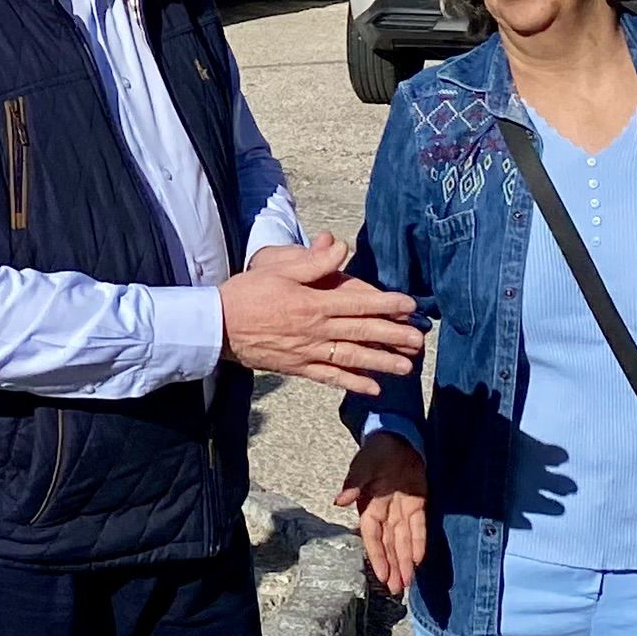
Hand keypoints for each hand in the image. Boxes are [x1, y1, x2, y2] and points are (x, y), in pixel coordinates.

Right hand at [219, 236, 420, 389]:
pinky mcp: (298, 368)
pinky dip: (353, 383)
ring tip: (407, 367)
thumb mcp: (279, 269)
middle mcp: (316, 330)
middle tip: (419, 339)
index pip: (359, 303)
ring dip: (382, 362)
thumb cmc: (247, 293)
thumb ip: (313, 262)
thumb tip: (340, 247)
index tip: (410, 306)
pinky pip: (331, 378)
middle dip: (394, 335)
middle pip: (363, 332)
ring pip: (353, 358)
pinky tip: (373, 389)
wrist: (217, 326)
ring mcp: (308, 352)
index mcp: (314, 304)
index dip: (387, 304)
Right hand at [338, 430, 429, 595]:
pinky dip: (419, 543)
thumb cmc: (376, 452)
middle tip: (397, 590)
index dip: (377, 557)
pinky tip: (418, 560)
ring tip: (407, 583)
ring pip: (403, 541)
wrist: (397, 438)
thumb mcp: (363, 466)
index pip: (373, 537)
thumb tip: (338, 501)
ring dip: (405, 562)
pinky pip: (418, 528)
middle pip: (389, 545)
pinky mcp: (418, 505)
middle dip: (393, 567)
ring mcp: (402, 511)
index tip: (382, 576)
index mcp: (369, 507)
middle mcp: (385, 514)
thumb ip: (354, 484)